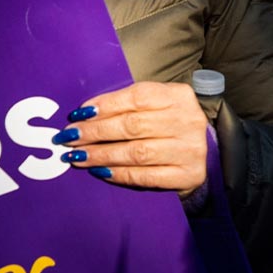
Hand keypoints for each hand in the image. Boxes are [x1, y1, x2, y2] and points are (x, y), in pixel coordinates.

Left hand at [55, 82, 209, 193]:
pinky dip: (119, 174)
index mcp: (178, 96)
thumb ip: (127, 105)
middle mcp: (188, 120)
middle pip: (133, 126)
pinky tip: (100, 171)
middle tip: (69, 137)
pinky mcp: (188, 175)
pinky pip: (146, 176)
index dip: (104, 106)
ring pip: (137, 152)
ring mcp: (190, 150)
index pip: (136, 97)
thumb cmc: (169, 124)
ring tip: (77, 156)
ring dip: (102, 155)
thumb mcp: (157, 105)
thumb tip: (84, 115)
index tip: (78, 115)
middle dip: (95, 132)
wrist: (204, 152)